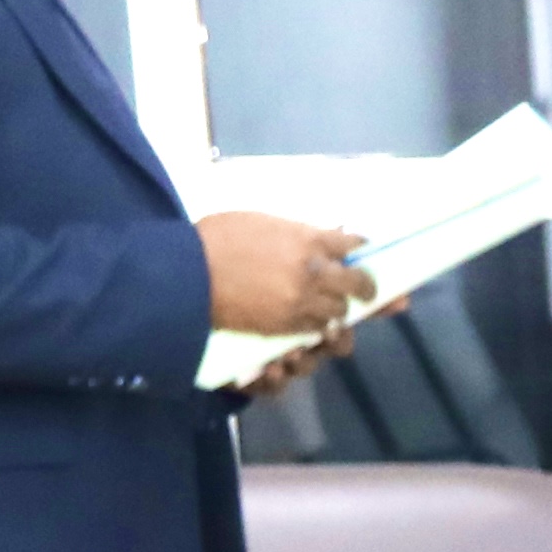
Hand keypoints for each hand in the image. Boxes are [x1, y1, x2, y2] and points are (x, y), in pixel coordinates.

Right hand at [200, 212, 370, 343]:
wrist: (187, 273)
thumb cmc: (217, 238)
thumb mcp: (261, 221)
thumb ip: (296, 232)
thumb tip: (321, 235)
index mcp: (309, 240)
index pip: (353, 245)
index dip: (360, 249)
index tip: (362, 251)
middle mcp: (315, 273)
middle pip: (359, 284)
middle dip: (365, 286)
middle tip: (365, 289)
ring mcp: (302, 303)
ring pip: (340, 312)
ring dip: (339, 308)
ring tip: (333, 305)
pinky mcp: (286, 327)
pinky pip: (316, 330)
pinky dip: (318, 325)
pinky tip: (313, 319)